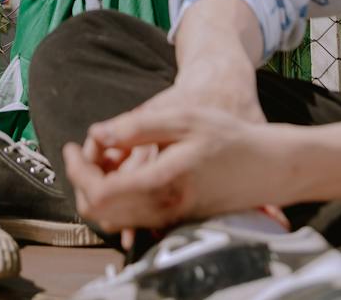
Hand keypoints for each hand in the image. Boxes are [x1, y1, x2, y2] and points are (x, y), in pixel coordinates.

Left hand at [63, 102, 290, 231]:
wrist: (269, 166)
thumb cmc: (230, 137)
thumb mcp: (185, 119)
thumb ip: (139, 127)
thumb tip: (98, 134)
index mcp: (163, 183)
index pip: (100, 192)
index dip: (77, 170)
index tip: (71, 148)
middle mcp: (164, 209)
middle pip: (101, 212)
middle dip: (81, 183)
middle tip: (80, 154)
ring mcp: (172, 220)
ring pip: (115, 220)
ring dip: (96, 193)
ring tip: (99, 161)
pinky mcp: (178, 222)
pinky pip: (135, 220)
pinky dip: (117, 201)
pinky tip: (122, 174)